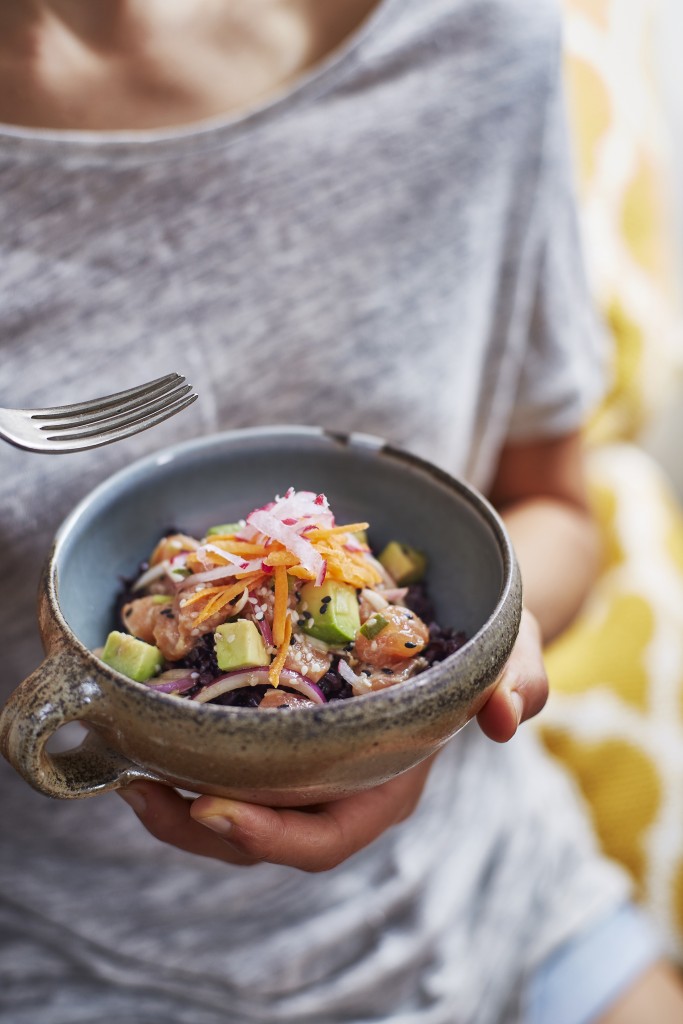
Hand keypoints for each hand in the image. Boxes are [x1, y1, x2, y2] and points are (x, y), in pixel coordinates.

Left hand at [117, 609, 544, 868]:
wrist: (456, 628)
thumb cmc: (480, 647)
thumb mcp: (508, 652)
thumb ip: (516, 680)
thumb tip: (505, 715)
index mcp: (390, 782)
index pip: (330, 837)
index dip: (273, 837)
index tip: (216, 809)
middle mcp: (343, 787)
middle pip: (265, 837)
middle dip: (200, 827)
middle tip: (144, 789)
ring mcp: (310, 766)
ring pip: (237, 810)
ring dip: (178, 802)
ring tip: (129, 769)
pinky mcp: (286, 736)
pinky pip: (231, 766)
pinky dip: (187, 761)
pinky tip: (152, 733)